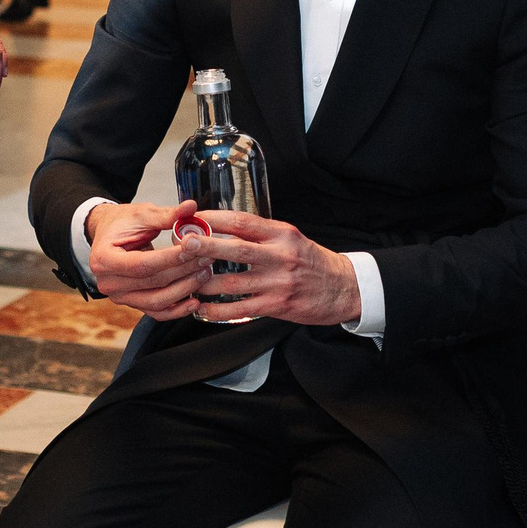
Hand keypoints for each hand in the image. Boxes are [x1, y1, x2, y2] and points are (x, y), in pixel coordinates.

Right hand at [88, 199, 213, 320]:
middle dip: (183, 270)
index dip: (170, 258)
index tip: (194, 248)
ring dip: (184, 289)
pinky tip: (195, 302)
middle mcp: (108, 283)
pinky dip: (177, 310)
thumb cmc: (122, 223)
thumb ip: (166, 214)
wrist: (109, 236)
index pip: (142, 264)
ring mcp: (120, 297)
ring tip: (205, 273)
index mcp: (103, 258)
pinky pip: (156, 312)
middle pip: (152, 282)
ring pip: (157, 301)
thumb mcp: (142, 214)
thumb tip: (191, 207)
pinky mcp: (132, 304)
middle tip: (207, 256)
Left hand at [193, 210, 361, 326]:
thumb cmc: (313, 262)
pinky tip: (203, 308)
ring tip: (186, 279)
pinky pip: (240, 309)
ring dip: (205, 282)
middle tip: (183, 243)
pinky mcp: (277, 306)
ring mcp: (278, 283)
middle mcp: (280, 256)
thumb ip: (262, 234)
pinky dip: (218, 310)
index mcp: (282, 234)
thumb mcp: (291, 239)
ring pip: (232, 282)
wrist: (343, 289)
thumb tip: (224, 228)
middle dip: (205, 246)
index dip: (215, 219)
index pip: (243, 222)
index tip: (194, 217)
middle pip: (235, 249)